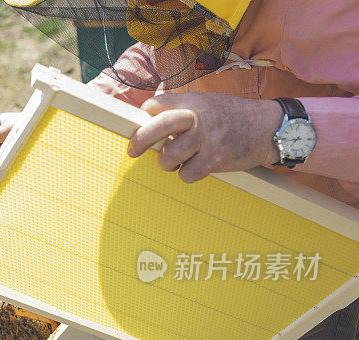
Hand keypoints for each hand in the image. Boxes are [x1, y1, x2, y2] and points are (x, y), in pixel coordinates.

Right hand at [0, 112, 21, 153]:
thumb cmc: (24, 126)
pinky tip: (11, 151)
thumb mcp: (7, 130)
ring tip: (9, 148)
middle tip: (1, 149)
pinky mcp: (12, 143)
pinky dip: (6, 152)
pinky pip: (4, 150)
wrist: (41, 129)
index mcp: (0, 121)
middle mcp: (3, 128)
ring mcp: (7, 136)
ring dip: (1, 150)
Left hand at [127, 92, 282, 182]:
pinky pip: (186, 175)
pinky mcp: (215, 161)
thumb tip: (147, 118)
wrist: (269, 127)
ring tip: (177, 160)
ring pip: (169, 157)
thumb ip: (180, 108)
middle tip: (133, 151)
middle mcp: (198, 118)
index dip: (146, 115)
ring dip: (168, 163)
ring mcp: (206, 140)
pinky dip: (187, 175)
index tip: (143, 123)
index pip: (156, 105)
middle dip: (140, 140)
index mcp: (193, 102)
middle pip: (158, 127)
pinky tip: (196, 167)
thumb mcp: (206, 102)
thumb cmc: (232, 116)